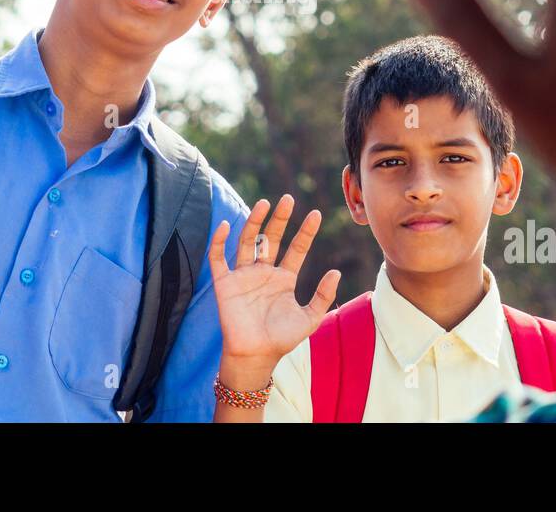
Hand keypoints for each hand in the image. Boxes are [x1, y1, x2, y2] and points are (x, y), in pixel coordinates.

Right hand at [209, 194, 340, 371]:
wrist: (256, 357)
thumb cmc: (282, 339)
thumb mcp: (310, 318)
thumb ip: (323, 295)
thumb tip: (336, 271)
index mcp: (284, 279)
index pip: (296, 248)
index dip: (305, 232)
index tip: (316, 214)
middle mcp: (263, 272)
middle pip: (271, 238)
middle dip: (279, 219)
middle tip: (288, 199)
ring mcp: (243, 276)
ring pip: (247, 241)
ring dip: (254, 222)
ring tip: (264, 204)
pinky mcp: (224, 283)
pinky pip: (218, 258)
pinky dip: (219, 241)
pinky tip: (226, 225)